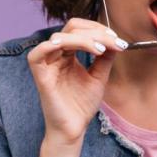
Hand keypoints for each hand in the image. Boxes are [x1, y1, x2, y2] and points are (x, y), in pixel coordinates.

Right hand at [27, 18, 128, 145]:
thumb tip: (114, 39)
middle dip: (95, 32)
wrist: (73, 128)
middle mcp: (56, 55)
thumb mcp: (99, 76)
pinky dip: (54, 44)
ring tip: (101, 49)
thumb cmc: (82, 105)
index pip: (80, 30)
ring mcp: (47, 64)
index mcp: (68, 54)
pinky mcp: (40, 75)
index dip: (99, 29)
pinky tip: (75, 48)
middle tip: (113, 42)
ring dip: (83, 39)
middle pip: (71, 28)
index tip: (118, 40)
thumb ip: (105, 57)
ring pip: (60, 37)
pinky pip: (38, 52)